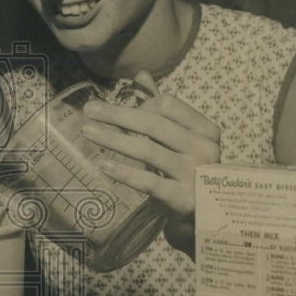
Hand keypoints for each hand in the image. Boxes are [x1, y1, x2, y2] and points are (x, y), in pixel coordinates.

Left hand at [81, 70, 220, 258]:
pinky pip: (148, 182)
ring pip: (148, 150)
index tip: (114, 109)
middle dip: (118, 114)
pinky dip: (124, 172)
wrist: (203, 219)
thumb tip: (140, 76)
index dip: (139, 104)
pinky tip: (103, 164)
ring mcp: (195, 176)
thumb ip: (162, 108)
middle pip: (155, 124)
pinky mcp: (183, 199)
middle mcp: (205, 150)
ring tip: (88, 131)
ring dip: (114, 139)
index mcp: (206, 131)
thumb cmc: (188, 172)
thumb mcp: (180, 140)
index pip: (169, 105)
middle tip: (89, 109)